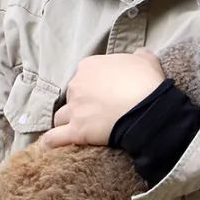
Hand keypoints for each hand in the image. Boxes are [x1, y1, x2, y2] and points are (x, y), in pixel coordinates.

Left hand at [40, 48, 164, 148]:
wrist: (148, 109)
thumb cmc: (146, 82)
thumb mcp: (145, 60)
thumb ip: (138, 55)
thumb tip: (138, 54)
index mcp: (89, 66)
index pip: (84, 75)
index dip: (94, 86)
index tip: (105, 94)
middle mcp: (76, 85)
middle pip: (72, 96)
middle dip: (81, 104)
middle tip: (96, 113)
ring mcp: (75, 109)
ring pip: (61, 116)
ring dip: (66, 122)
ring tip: (76, 129)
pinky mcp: (76, 131)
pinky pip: (55, 138)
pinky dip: (51, 141)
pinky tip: (50, 145)